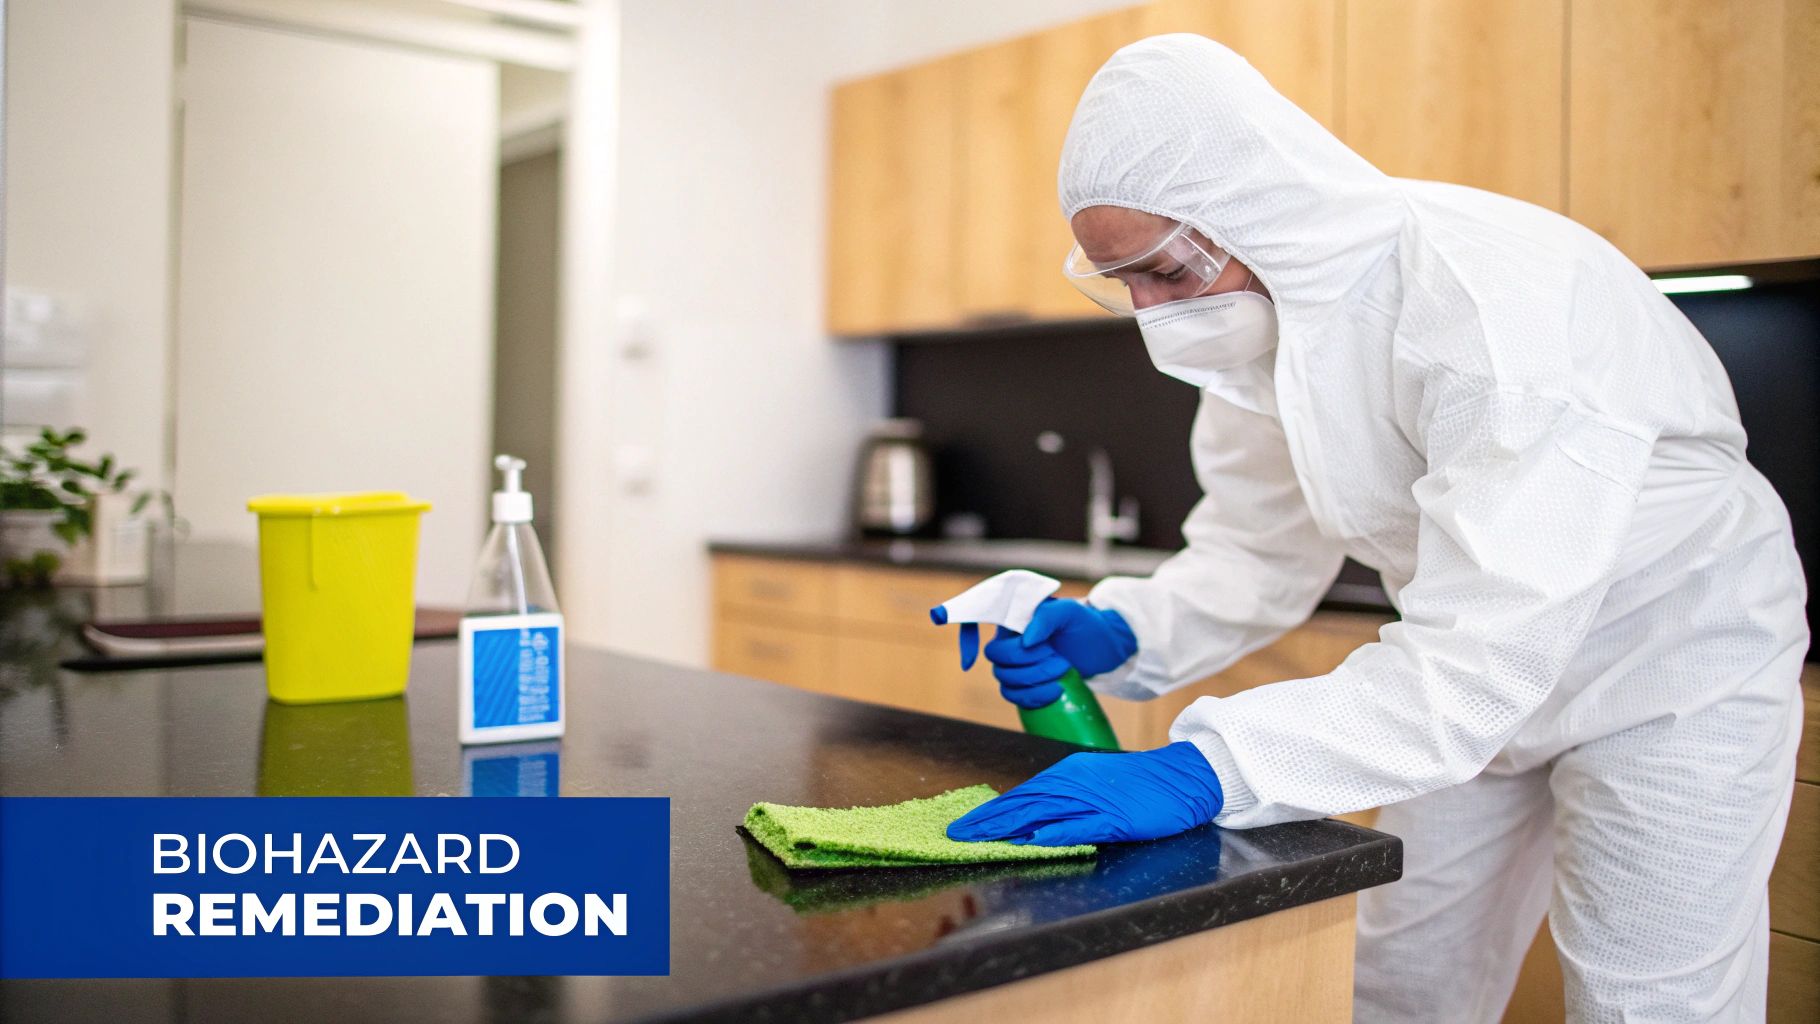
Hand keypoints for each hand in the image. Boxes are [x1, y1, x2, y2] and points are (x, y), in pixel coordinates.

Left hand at [947, 742, 1223, 845]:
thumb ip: (1067, 801)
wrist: (1183, 776)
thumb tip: (1033, 819)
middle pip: (1022, 802)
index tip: (964, 824)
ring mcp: (1092, 799)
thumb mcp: (1096, 786)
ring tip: (980, 838)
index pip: (1021, 794)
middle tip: (958, 833)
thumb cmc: (1141, 785)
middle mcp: (1073, 783)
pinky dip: (1053, 831)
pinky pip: (1078, 824)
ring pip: (1042, 812)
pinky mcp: (1113, 816)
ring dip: (1008, 825)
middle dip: (987, 820)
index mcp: (1068, 775)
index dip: (990, 811)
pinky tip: (1033, 840)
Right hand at [983, 599, 1136, 708]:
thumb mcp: (1070, 612)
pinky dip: (1031, 698)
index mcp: (1014, 617)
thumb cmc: (1086, 624)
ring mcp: (1018, 663)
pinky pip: (1014, 696)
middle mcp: (1010, 639)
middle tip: (1057, 658)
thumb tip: (1024, 640)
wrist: (1105, 648)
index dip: (965, 637)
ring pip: (1004, 678)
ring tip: (1063, 671)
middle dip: (1026, 662)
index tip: (970, 661)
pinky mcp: (1027, 683)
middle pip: (996, 656)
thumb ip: (1046, 617)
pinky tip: (1053, 693)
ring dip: (1033, 680)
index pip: (977, 619)